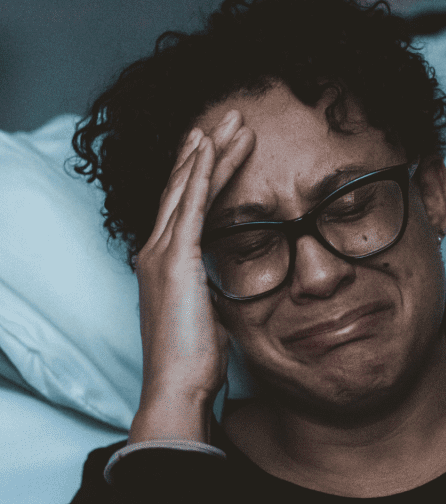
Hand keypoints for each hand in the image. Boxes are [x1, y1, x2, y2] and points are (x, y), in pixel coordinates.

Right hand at [129, 111, 254, 443]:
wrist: (178, 386)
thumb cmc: (194, 360)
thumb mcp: (207, 314)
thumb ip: (210, 289)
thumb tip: (224, 282)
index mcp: (164, 264)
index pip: (183, 207)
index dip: (199, 173)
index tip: (216, 146)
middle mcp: (156, 251)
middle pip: (183, 187)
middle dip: (206, 149)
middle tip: (227, 117)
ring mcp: (162, 253)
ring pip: (189, 187)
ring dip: (210, 150)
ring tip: (232, 120)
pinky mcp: (176, 259)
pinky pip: (193, 204)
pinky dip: (204, 172)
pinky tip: (213, 146)